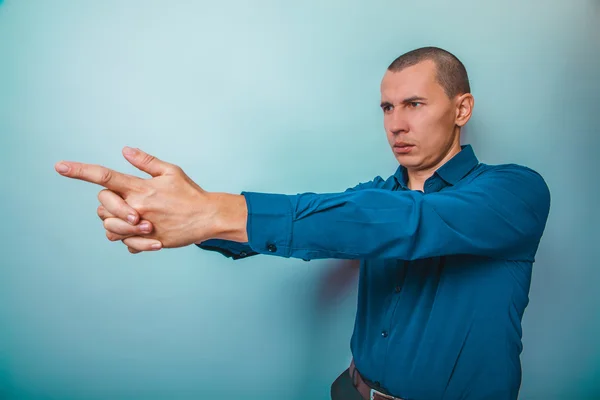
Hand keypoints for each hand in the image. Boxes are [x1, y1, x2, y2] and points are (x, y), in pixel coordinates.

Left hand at [55, 146, 221, 251]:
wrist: (208, 218)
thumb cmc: (190, 193)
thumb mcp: (171, 171)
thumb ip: (146, 162)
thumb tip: (125, 150)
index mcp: (141, 187)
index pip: (104, 176)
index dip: (80, 171)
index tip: (60, 166)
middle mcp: (137, 207)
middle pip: (102, 204)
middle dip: (109, 204)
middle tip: (130, 204)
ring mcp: (140, 226)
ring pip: (109, 226)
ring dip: (117, 222)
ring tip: (137, 220)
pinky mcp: (146, 241)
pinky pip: (123, 242)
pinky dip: (128, 238)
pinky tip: (144, 232)